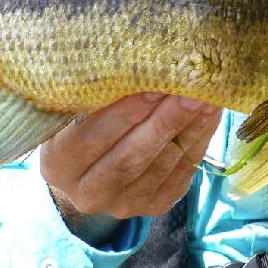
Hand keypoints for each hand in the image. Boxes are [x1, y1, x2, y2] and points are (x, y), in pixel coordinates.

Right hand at [40, 92, 220, 236]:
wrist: (89, 171)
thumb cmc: (79, 125)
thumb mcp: (73, 111)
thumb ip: (95, 95)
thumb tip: (137, 61)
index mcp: (57, 164)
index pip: (89, 138)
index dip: (122, 113)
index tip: (152, 86)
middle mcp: (87, 192)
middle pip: (130, 156)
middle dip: (164, 120)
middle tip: (190, 89)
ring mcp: (122, 204)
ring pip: (161, 165)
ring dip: (188, 128)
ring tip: (207, 96)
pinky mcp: (153, 206)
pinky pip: (181, 174)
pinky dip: (198, 141)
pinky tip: (210, 114)